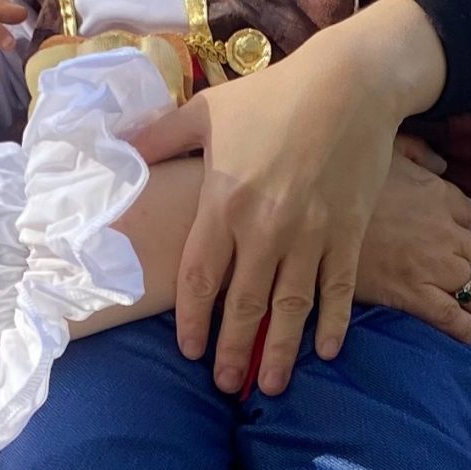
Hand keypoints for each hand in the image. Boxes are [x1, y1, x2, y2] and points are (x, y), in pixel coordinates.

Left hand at [129, 22, 426, 395]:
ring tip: (270, 386)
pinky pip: (338, 289)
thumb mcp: (207, 109)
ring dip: (279, 352)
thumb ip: (162, 138)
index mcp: (225, 201)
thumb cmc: (275, 94)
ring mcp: (312, 234)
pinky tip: (326, 351)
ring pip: (291, 309)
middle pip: (244, 305)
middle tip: (225, 385)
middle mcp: (266, 227)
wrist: (350, 83)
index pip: (200, 277)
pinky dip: (333, 324)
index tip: (188, 349)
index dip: (192, 319)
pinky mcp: (349, 232)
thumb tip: (119, 152)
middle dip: (233, 351)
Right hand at [354, 146, 470, 344]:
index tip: (468, 247)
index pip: (469, 216)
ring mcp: (430, 264)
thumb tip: (438, 162)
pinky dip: (468, 328)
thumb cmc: (346, 180)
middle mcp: (444, 232)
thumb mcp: (386, 151)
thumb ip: (417, 153)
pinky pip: (450, 314)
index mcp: (438, 194)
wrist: (316, 219)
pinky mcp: (411, 292)